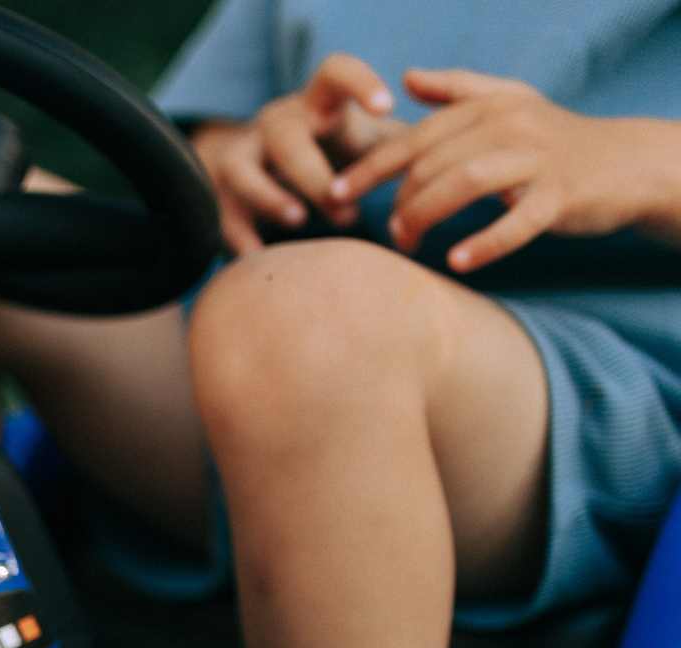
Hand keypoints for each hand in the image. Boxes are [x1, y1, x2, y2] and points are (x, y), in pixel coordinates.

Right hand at [192, 53, 403, 254]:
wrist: (257, 169)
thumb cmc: (332, 154)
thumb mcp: (367, 141)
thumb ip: (405, 145)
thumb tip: (456, 161)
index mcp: (317, 105)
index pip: (335, 73)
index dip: (360, 83)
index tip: (387, 106)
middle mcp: (275, 125)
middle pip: (287, 137)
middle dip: (315, 174)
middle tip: (346, 210)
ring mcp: (241, 157)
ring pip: (243, 171)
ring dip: (271, 196)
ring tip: (299, 221)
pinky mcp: (218, 195)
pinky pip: (221, 215)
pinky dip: (240, 238)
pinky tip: (259, 258)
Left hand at [334, 68, 680, 270]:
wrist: (622, 163)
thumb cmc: (551, 138)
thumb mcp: (508, 102)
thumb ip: (457, 91)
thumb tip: (407, 79)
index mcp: (488, 106)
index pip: (414, 138)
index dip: (369, 168)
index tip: (332, 194)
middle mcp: (510, 125)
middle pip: (432, 164)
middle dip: (400, 203)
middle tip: (390, 235)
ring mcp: (537, 159)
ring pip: (465, 184)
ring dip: (427, 217)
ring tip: (410, 244)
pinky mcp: (560, 195)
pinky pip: (516, 221)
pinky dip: (484, 243)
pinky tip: (457, 261)